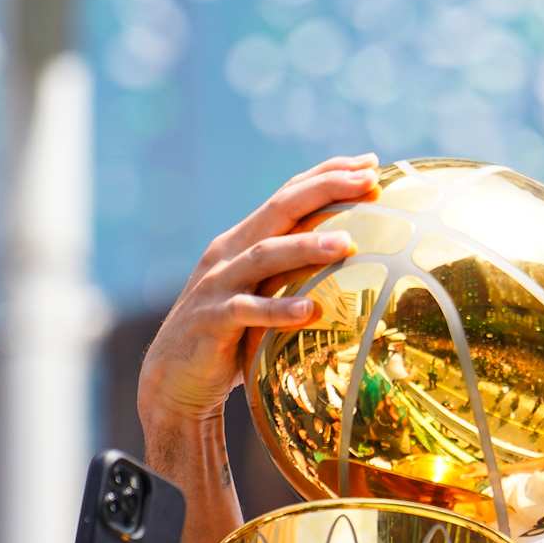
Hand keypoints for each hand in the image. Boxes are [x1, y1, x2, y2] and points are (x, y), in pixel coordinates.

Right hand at [136, 153, 378, 431]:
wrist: (173, 380)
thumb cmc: (232, 338)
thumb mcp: (262, 295)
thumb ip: (293, 275)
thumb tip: (355, 265)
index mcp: (243, 240)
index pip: (288, 196)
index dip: (326, 174)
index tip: (370, 162)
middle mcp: (229, 253)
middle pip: (279, 209)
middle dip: (325, 189)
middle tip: (369, 180)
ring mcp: (217, 285)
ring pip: (265, 255)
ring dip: (307, 247)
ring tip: (347, 243)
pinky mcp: (211, 322)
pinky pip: (247, 312)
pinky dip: (278, 310)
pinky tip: (310, 311)